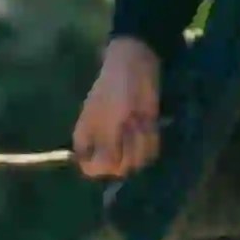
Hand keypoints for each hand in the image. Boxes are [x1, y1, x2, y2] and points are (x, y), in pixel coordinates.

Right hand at [75, 36, 166, 181]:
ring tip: (137, 120)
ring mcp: (126, 141)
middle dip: (126, 151)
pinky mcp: (144, 136)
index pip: (90, 168)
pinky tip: (148, 121)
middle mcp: (106, 144)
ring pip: (136, 162)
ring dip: (140, 142)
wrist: (137, 68)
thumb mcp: (107, 122)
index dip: (101, 167)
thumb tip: (108, 172)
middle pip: (117, 168)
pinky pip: (150, 151)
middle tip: (126, 128)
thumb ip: (106, 152)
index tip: (112, 155)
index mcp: (87, 139)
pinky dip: (151, 138)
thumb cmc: (115, 91)